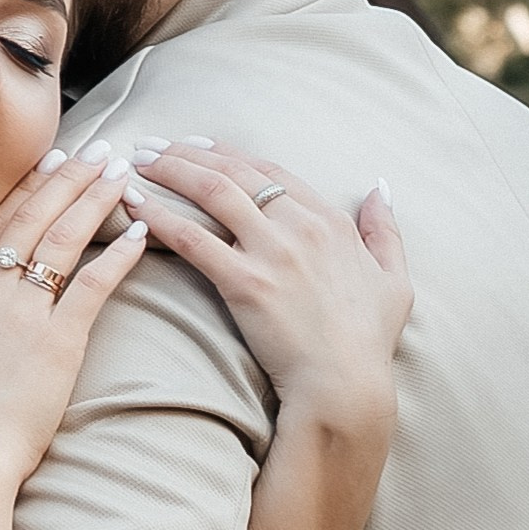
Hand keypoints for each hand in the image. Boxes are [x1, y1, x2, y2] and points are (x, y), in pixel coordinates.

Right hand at [0, 145, 146, 483]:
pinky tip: (138, 234)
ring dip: (94, 202)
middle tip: (97, 149)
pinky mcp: (57, 341)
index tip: (50, 160)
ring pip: (61, 241)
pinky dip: (116, 256)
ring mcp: (23, 313)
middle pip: (34, 219)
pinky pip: (90, 286)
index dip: (27, 187)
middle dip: (68, 179)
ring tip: (120, 175)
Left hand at [126, 143, 410, 427]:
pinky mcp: (244, 282)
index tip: (200, 145)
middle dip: (189, 152)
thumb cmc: (368, 340)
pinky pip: (192, 239)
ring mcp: (271, 251)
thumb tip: (380, 188)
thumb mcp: (394, 280)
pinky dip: (159, 216)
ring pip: (212, 192)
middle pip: (235, 172)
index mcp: (330, 220)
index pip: (271, 170)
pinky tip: (134, 204)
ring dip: (171, 170)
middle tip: (154, 145)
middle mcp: (300, 226)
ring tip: (138, 161)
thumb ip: (386, 230)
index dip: (230, 154)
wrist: (345, 385)